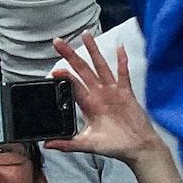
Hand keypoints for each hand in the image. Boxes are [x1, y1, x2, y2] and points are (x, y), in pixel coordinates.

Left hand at [44, 32, 161, 163]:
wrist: (136, 147)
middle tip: (58, 42)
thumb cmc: (114, 145)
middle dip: (70, 56)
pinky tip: (118, 48)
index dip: (63, 77)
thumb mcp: (87, 144)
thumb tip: (46, 144)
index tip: (53, 70)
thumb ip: (67, 143)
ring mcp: (112, 91)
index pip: (72, 86)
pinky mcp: (126, 92)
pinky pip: (123, 74)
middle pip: (82, 70)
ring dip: (93, 51)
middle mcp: (98, 94)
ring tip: (86, 35)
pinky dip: (121, 61)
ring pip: (100, 66)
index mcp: (88, 105)